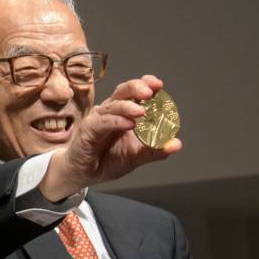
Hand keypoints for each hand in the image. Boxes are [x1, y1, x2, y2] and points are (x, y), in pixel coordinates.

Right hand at [40, 74, 181, 200]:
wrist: (83, 174)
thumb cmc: (106, 160)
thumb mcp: (136, 156)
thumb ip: (154, 149)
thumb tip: (176, 144)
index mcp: (122, 113)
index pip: (133, 93)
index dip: (145, 85)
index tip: (158, 84)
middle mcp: (109, 112)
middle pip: (122, 92)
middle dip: (136, 88)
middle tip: (150, 91)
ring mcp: (97, 119)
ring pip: (112, 106)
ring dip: (127, 106)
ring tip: (141, 111)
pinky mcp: (88, 130)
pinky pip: (102, 122)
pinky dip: (116, 121)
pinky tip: (128, 123)